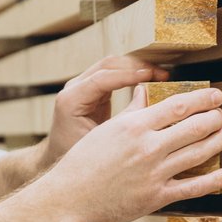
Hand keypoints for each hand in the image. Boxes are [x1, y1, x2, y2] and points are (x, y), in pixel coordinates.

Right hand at [32, 87, 221, 221]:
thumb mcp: (106, 129)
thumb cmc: (83, 162)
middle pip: (194, 126)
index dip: (203, 99)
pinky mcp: (157, 196)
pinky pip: (194, 187)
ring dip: (218, 141)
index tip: (215, 95)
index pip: (179, 106)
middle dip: (215, 118)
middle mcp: (148, 147)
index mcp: (135, 125)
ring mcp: (154, 173)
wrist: (71, 198)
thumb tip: (144, 91)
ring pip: (198, 153)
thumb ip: (131, 111)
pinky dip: (216, 179)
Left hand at [37, 55, 170, 173]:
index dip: (128, 75)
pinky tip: (150, 80)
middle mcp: (73, 88)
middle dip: (136, 66)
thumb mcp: (101, 141)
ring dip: (136, 67)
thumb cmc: (77, 155)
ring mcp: (82, 85)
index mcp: (71, 100)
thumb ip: (122, 121)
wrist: (59, 157)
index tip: (151, 76)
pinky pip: (114, 73)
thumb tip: (147, 98)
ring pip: (112, 65)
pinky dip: (132, 73)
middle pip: (107, 65)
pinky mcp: (92, 88)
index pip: (102, 78)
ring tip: (160, 75)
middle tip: (161, 74)